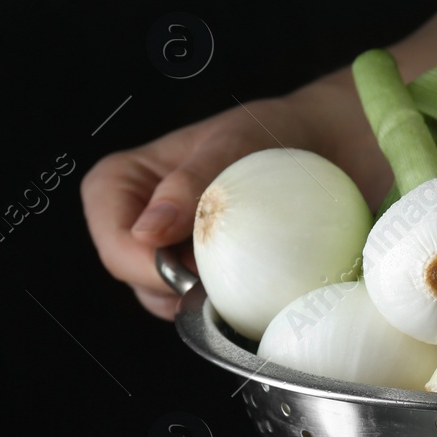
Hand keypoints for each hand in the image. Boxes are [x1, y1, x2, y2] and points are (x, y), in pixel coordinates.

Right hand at [81, 77, 386, 319]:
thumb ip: (190, 183)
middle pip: (139, 281)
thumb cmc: (271, 132)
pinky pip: (206, 305)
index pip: (114, 243)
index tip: (196, 270)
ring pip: (170, 301)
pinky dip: (233, 301)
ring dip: (213, 296)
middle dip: (185, 285)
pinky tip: (263, 278)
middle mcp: (137, 221)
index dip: (147, 268)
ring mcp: (170, 251)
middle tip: (238, 263)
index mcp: (121, 183)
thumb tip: (148, 232)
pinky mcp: (204, 272)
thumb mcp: (233, 144)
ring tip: (255, 262)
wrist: (323, 146)